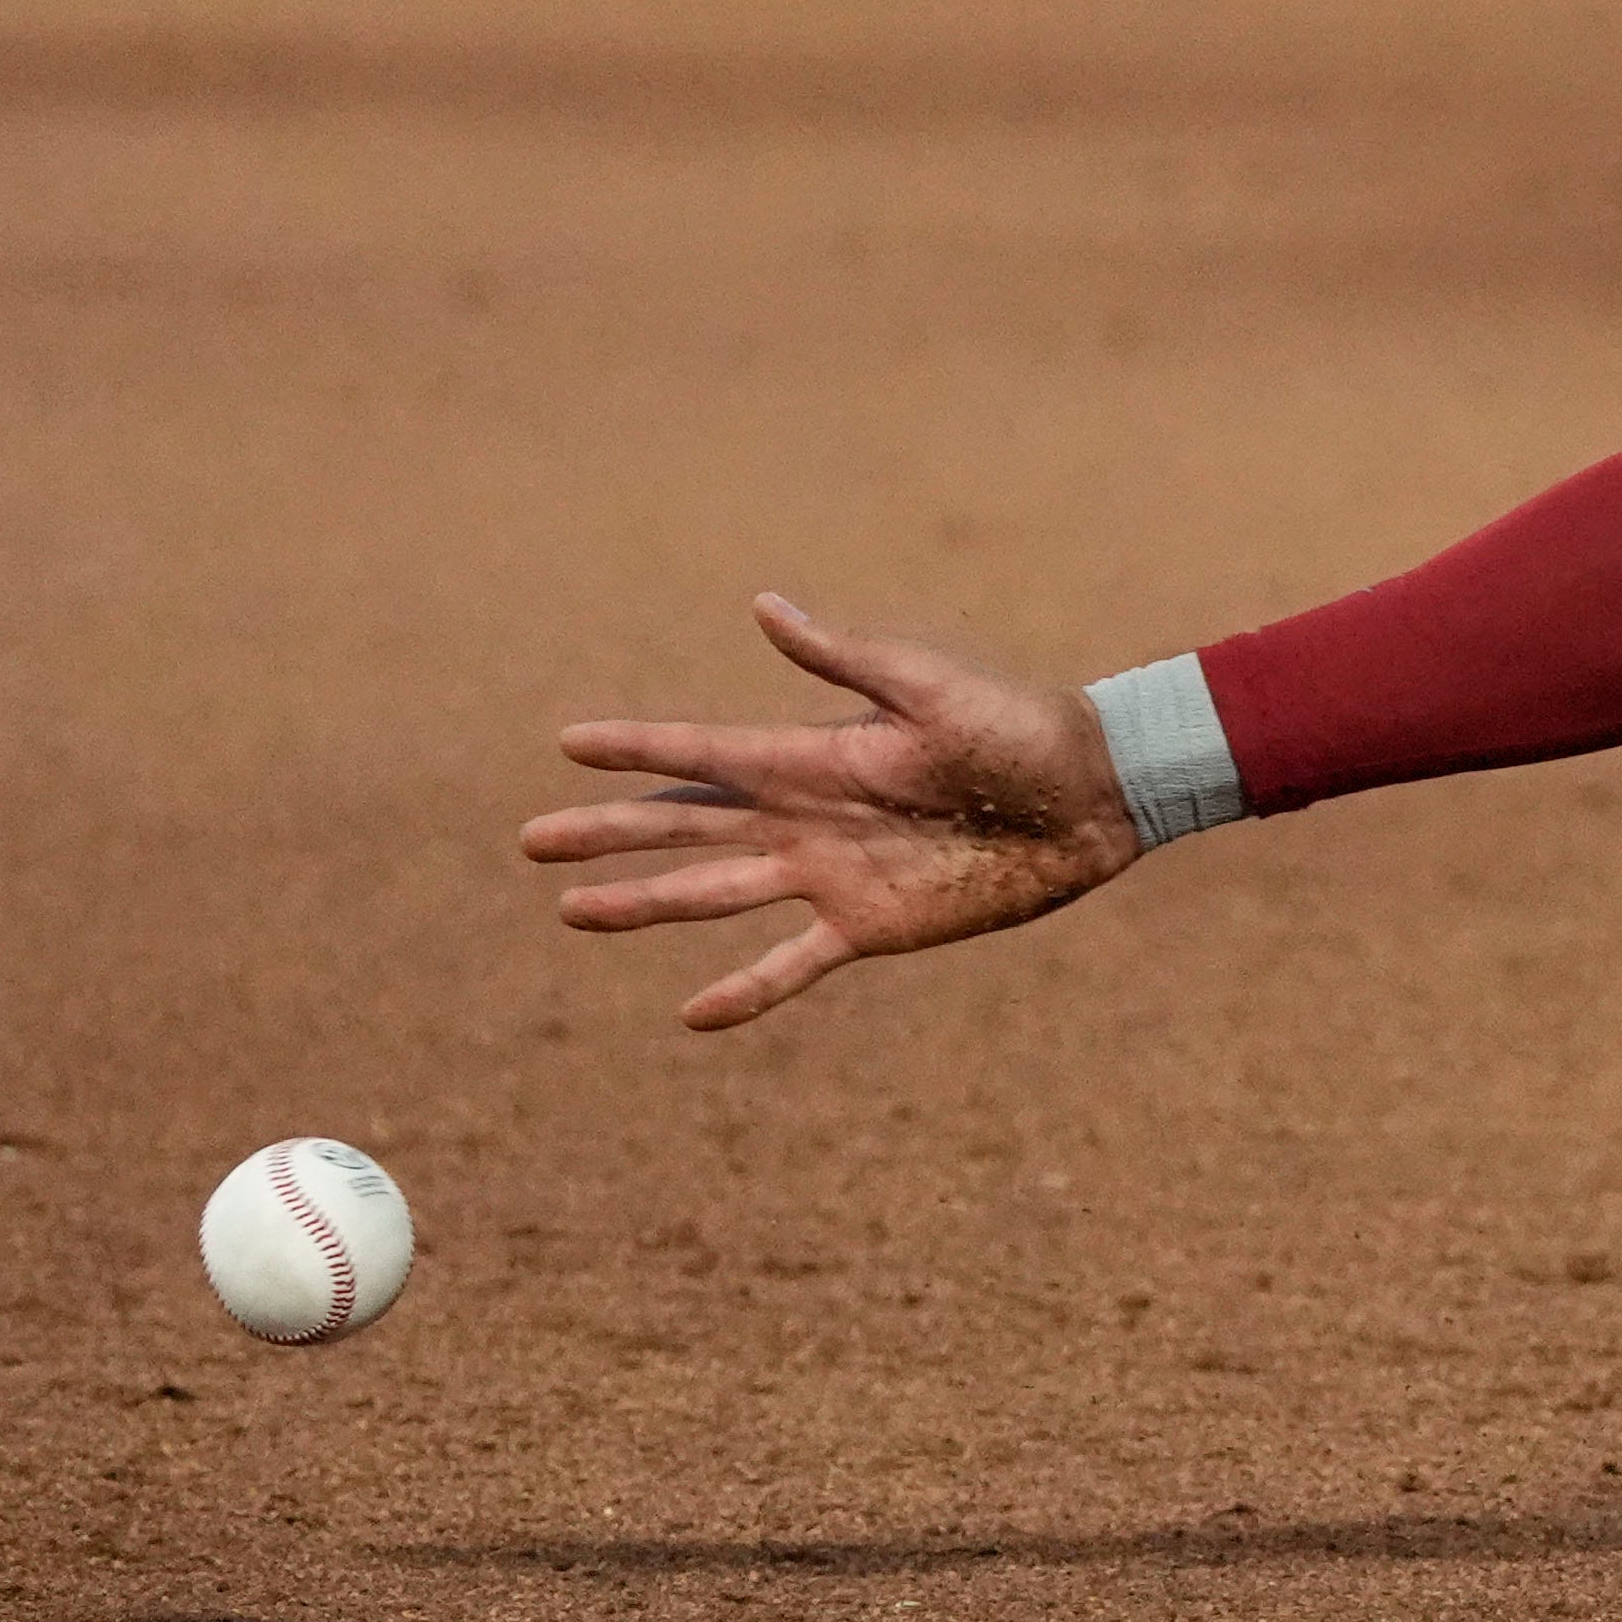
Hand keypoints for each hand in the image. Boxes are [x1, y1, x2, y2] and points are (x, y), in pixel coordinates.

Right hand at [521, 595, 1142, 1029]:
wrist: (1090, 796)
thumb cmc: (1018, 727)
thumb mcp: (928, 688)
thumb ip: (844, 658)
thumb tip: (764, 605)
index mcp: (814, 755)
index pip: (703, 752)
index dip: (637, 750)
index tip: (566, 745)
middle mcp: (807, 817)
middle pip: (687, 827)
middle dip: (611, 832)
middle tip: (531, 840)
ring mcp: (832, 875)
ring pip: (715, 896)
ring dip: (646, 905)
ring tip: (574, 912)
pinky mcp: (872, 926)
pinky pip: (792, 964)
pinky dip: (745, 991)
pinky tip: (692, 1017)